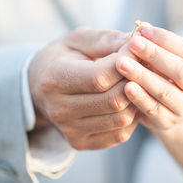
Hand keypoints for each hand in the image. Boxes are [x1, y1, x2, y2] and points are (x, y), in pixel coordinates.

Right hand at [29, 27, 137, 149]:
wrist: (38, 88)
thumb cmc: (62, 58)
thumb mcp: (78, 40)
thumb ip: (106, 40)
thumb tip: (136, 42)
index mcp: (54, 79)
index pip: (100, 76)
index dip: (126, 63)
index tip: (139, 49)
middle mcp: (59, 109)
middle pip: (113, 100)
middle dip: (135, 80)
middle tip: (144, 66)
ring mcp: (70, 130)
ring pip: (121, 118)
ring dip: (137, 99)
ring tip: (138, 81)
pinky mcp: (81, 143)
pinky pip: (120, 134)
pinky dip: (132, 117)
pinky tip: (129, 100)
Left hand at [116, 26, 182, 129]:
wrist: (170, 109)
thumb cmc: (167, 74)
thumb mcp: (168, 58)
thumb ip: (158, 44)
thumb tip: (142, 27)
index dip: (166, 39)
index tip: (143, 30)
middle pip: (180, 71)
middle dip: (155, 55)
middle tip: (133, 43)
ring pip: (165, 91)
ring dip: (142, 76)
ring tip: (122, 63)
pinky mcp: (168, 123)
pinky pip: (153, 109)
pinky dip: (139, 98)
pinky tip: (125, 86)